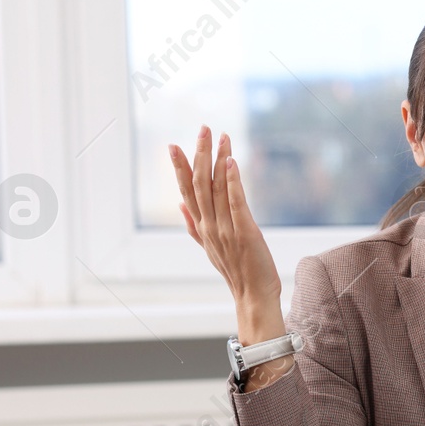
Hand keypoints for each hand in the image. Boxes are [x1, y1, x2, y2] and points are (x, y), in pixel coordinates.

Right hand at [169, 126, 284, 343]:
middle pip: (200, 184)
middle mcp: (209, 226)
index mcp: (201, 228)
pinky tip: (232, 162)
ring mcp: (226, 229)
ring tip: (221, 137)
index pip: (186, 191)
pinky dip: (233, 182)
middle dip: (200, 154)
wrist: (252, 297)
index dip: (179, 167)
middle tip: (203, 128)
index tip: (172, 145)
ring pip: (218, 188)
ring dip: (219, 160)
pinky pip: (236, 203)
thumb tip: (179, 205)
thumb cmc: (236, 272)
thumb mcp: (209, 248)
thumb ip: (193, 226)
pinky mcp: (245, 232)